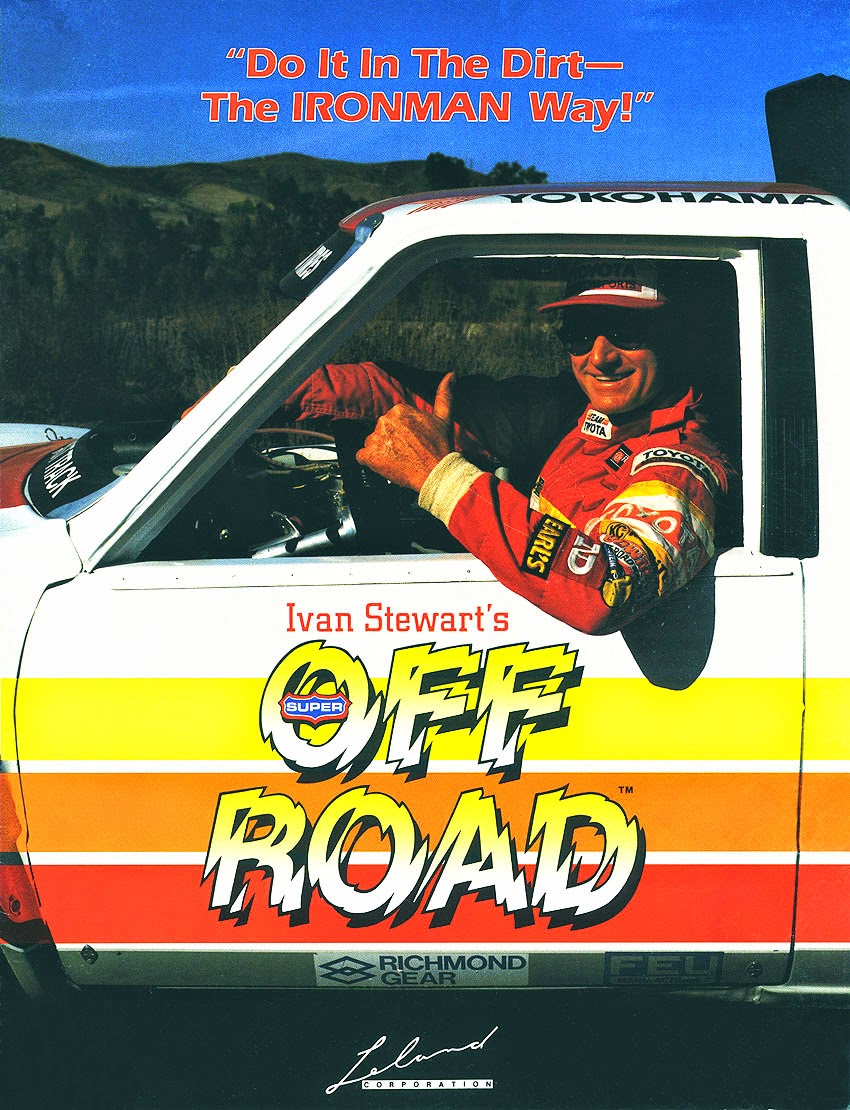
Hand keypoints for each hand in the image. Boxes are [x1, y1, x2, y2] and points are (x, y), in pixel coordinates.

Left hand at [356, 372, 454, 492]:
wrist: (437, 473)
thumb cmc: (441, 447)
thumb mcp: (444, 417)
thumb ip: (444, 394)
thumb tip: (451, 375)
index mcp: (399, 409)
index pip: (392, 420)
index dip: (402, 432)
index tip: (411, 441)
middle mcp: (385, 421)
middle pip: (381, 430)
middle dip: (391, 441)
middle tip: (407, 452)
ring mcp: (375, 438)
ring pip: (371, 443)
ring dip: (381, 452)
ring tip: (399, 459)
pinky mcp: (369, 456)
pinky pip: (362, 457)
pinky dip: (371, 462)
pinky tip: (386, 465)